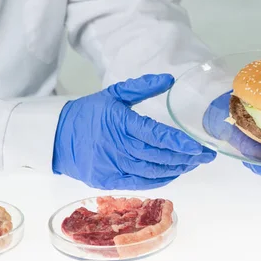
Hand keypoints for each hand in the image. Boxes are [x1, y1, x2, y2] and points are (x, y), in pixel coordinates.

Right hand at [52, 74, 215, 189]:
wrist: (56, 136)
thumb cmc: (88, 112)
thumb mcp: (113, 93)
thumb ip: (142, 86)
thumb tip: (169, 78)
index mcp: (120, 122)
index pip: (155, 134)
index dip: (178, 142)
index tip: (198, 146)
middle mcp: (117, 146)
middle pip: (158, 155)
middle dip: (185, 157)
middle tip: (205, 156)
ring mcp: (112, 165)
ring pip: (151, 171)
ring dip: (176, 169)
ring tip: (194, 164)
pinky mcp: (108, 180)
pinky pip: (140, 182)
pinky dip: (159, 179)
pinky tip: (174, 173)